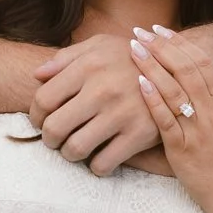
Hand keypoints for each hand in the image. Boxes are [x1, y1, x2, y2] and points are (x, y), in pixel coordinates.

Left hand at [30, 34, 161, 175]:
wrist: (177, 69)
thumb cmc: (130, 58)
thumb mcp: (100, 46)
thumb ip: (65, 58)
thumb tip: (36, 76)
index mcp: (89, 65)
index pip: (44, 100)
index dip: (36, 116)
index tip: (41, 121)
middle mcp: (103, 89)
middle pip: (54, 128)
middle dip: (49, 139)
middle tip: (55, 139)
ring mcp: (122, 113)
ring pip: (76, 149)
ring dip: (69, 154)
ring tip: (75, 147)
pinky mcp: (140, 135)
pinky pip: (103, 164)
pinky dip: (96, 166)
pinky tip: (99, 156)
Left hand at [131, 28, 212, 212]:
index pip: (203, 63)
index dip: (181, 43)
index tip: (161, 29)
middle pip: (185, 71)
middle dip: (161, 48)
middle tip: (140, 32)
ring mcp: (197, 130)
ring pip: (172, 91)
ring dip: (151, 67)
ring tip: (133, 48)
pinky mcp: (181, 149)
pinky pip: (165, 120)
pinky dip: (152, 100)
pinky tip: (138, 82)